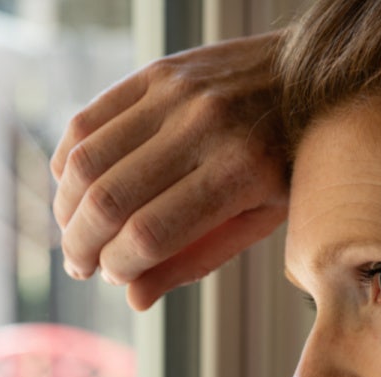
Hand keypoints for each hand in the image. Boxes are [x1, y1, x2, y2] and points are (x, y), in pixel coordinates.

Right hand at [51, 32, 288, 310]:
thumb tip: (133, 299)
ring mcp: (176, 94)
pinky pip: (88, 121)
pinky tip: (74, 188)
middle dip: (81, 245)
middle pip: (109, 200)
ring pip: (88, 160)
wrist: (314, 77)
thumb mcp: (261, 219)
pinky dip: (68, 163)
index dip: (118, 265)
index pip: (150, 234)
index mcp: (240, 172)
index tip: (114, 276)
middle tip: (79, 265)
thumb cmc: (290, 162)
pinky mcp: (156, 72)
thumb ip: (197, 258)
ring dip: (66, 207)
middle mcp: (204, 127)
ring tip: (72, 232)